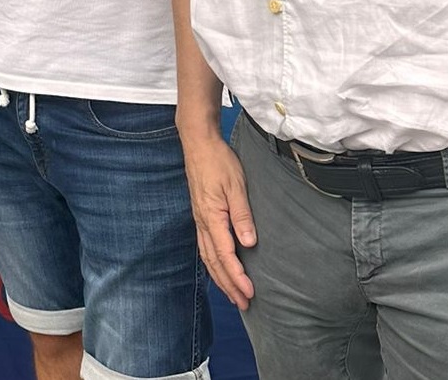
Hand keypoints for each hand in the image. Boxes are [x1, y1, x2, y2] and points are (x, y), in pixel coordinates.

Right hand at [182, 133, 256, 307]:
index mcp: (211, 217)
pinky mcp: (200, 214)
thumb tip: (249, 243)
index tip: (250, 292)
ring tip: (233, 293)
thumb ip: (242, 215)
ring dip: (220, 277)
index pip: (225, 254)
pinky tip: (219, 267)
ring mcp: (199, 219)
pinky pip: (204, 246)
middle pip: (214, 261)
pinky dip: (212, 263)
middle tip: (243, 304)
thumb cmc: (218, 161)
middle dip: (228, 285)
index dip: (237, 276)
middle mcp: (202, 222)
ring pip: (207, 256)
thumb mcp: (236, 186)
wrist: (198, 143)